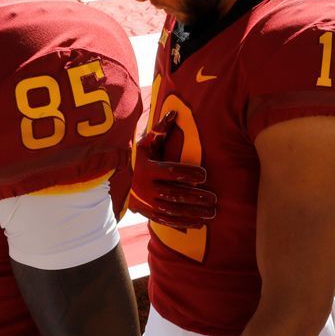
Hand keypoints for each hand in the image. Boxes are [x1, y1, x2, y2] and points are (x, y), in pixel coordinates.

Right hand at [129, 109, 215, 228]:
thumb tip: (174, 112)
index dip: (188, 173)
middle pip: (175, 194)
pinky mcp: (149, 214)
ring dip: (194, 212)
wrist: (121, 180)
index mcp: (148, 169)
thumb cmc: (141, 158)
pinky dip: (184, 223)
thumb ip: (161, 129)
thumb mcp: (146, 143)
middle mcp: (146, 189)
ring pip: (173, 210)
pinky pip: (168, 221)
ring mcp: (148, 204)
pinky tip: (200, 223)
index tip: (205, 174)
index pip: (170, 172)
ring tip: (212, 212)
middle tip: (213, 198)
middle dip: (196, 197)